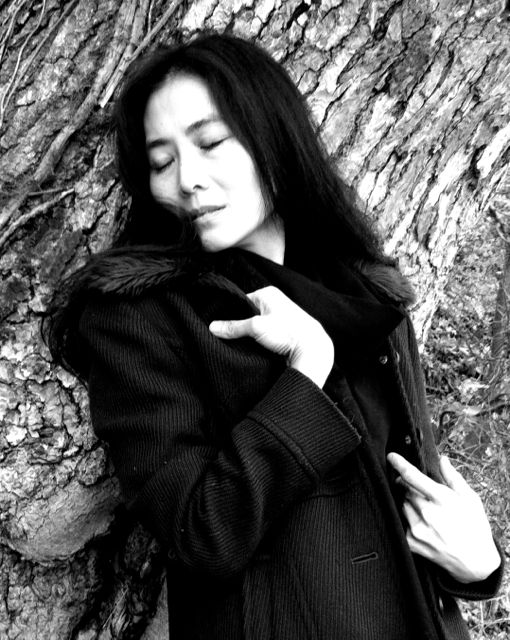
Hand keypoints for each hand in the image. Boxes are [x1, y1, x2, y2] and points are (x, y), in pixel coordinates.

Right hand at [209, 286, 333, 386]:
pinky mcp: (285, 330)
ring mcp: (281, 316)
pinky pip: (267, 333)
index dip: (232, 315)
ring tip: (247, 344)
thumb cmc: (287, 333)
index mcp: (268, 293)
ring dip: (252, 335)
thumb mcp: (255, 328)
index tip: (224, 328)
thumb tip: (212, 327)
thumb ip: (233, 327)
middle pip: (249, 313)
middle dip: (241, 325)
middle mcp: (276, 301)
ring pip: (258, 324)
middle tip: (233, 338)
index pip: (242, 301)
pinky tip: (258, 347)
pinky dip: (261, 340)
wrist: (313, 350)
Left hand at [387, 452, 500, 583]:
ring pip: (402, 504)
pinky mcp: (411, 542)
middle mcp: (427, 513)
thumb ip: (453, 477)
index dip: (399, 464)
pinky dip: (409, 519)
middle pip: (405, 490)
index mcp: (441, 499)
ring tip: (426, 510)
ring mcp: (418, 529)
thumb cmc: (475, 527)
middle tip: (418, 490)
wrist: (475, 562)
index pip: (413, 476)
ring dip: (409, 503)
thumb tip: (443, 460)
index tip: (391, 457)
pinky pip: (402, 522)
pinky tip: (423, 524)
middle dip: (408, 486)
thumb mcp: (470, 499)